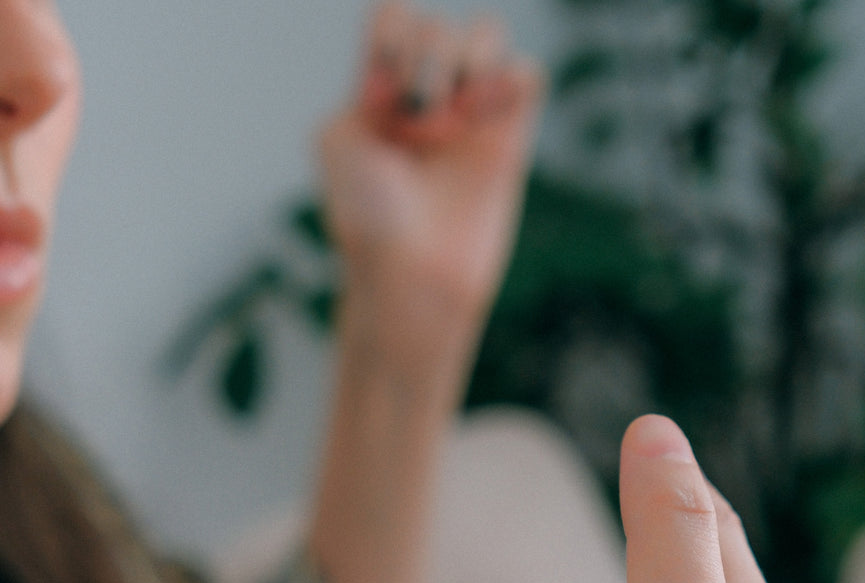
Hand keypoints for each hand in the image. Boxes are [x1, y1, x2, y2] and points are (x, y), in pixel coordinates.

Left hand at [318, 2, 543, 368]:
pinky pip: (528, 73)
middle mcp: (426, 94)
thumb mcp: (336, 143)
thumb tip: (416, 77)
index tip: (381, 96)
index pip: (394, 17)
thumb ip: (363, 86)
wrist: (415, 276)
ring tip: (457, 119)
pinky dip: (512, 79)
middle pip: (438, 23)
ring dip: (470, 59)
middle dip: (428, 61)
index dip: (393, 37)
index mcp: (379, 90)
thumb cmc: (370, 221)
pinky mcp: (511, 138)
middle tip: (420, 124)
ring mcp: (471, 114)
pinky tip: (487, 118)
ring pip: (487, 33)